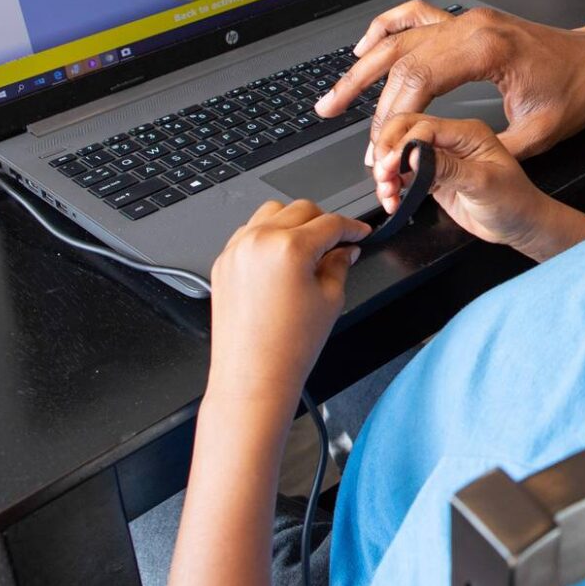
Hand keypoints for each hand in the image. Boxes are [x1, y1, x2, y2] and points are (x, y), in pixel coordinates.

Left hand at [206, 200, 369, 414]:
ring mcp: (236, 250)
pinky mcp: (223, 263)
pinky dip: (268, 235)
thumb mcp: (330, 300)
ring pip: (272, 212)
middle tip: (338, 243)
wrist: (252, 376)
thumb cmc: (288, 347)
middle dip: (324, 222)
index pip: (330, 223)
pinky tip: (281, 258)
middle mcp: (259, 241)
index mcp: (289, 248)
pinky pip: (249, 232)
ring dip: (294, 222)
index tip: (360, 232)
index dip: (352, 227)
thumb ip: (339, 264)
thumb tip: (345, 249)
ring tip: (307, 248)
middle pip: (301, 209)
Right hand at [312, 1, 584, 163]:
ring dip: (362, 67)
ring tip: (333, 97)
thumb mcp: (539, 132)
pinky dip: (386, 31)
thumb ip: (489, 147)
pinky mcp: (467, 23)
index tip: (379, 144)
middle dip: (368, 99)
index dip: (392, 115)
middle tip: (339, 125)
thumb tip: (445, 163)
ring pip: (400, 38)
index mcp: (487, 49)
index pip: (419, 79)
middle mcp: (471, 27)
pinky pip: (416, 17)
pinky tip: (364, 50)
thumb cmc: (575, 90)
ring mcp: (467, 20)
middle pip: (401, 60)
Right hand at [372, 113, 584, 259]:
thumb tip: (413, 154)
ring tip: (387, 190)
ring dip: (385, 167)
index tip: (392, 167)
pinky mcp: (433, 169)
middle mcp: (452, 137)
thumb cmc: (516, 201)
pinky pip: (402, 166)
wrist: (521, 223)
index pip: (424, 124)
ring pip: (399, 146)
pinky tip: (392, 195)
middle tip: (383, 176)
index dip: (401, 143)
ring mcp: (441, 152)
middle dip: (386, 150)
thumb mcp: (485, 184)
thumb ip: (448, 168)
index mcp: (469, 131)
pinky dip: (391, 179)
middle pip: (404, 127)